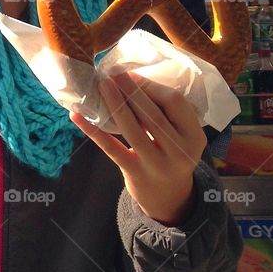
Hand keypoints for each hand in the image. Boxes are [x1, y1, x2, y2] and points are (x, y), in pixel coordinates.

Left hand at [71, 72, 205, 225]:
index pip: (175, 103)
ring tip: (102, 85)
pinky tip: (78, 116)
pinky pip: (112, 148)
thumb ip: (167, 114)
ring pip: (132, 130)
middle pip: (153, 115)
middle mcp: (179, 152)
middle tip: (114, 73)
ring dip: (115, 104)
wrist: (170, 198)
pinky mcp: (135, 173)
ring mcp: (157, 165)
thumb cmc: (172, 154)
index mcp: (194, 136)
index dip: (152, 86)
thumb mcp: (181, 136)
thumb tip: (133, 79)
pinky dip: (93, 131)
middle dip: (132, 91)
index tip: (133, 75)